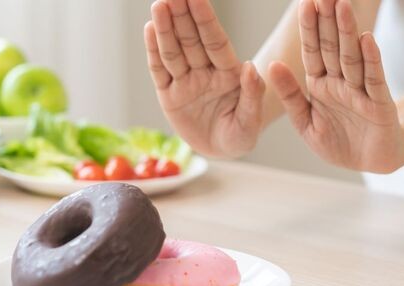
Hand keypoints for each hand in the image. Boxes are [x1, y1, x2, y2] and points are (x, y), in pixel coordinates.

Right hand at [145, 0, 265, 157]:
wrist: (221, 152)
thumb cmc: (239, 135)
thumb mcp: (250, 121)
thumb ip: (252, 94)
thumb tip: (251, 67)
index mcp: (228, 74)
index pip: (215, 41)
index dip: (205, 20)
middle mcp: (205, 72)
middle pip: (191, 40)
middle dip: (182, 15)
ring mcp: (185, 82)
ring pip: (174, 51)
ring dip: (166, 28)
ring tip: (159, 5)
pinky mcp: (168, 95)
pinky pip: (160, 70)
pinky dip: (154, 50)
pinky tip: (150, 29)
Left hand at [269, 0, 403, 172]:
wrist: (371, 163)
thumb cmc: (338, 142)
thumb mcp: (305, 122)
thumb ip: (289, 95)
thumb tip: (271, 65)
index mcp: (320, 85)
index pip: (313, 51)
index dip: (309, 28)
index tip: (305, 3)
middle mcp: (340, 82)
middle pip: (332, 47)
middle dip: (327, 21)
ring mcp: (360, 91)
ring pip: (351, 57)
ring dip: (347, 32)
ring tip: (342, 6)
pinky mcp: (379, 104)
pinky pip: (373, 79)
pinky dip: (371, 59)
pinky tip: (366, 39)